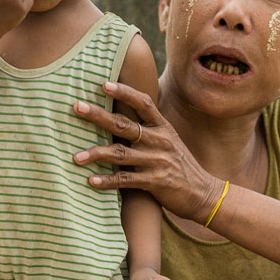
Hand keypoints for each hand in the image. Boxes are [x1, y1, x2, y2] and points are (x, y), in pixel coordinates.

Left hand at [72, 82, 223, 223]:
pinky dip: (107, 181)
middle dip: (98, 115)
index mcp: (163, 127)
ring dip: (96, 154)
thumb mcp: (170, 141)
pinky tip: (91, 181)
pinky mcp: (155, 182)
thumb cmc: (180, 166)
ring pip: (121, 153)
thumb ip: (150, 129)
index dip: (124, 92)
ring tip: (76, 157)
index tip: (103, 85)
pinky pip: (126, 180)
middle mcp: (160, 141)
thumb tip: (124, 115)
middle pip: (124, 124)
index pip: (143, 103)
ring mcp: (157, 161)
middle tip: (76, 107)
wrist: (203, 194)